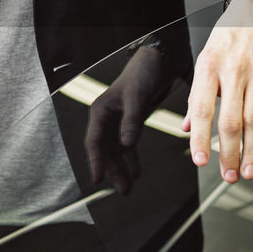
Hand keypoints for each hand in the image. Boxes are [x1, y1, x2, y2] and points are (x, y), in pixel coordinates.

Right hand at [85, 46, 173, 194]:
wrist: (158, 60)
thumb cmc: (143, 74)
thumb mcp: (137, 97)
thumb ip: (131, 121)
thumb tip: (126, 145)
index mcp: (100, 110)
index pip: (94, 141)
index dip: (96, 161)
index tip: (97, 180)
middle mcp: (106, 117)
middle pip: (104, 150)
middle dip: (112, 170)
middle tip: (123, 191)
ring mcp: (117, 120)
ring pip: (115, 150)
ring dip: (122, 168)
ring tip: (128, 187)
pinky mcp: (130, 122)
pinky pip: (127, 145)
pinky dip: (131, 158)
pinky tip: (137, 172)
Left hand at [183, 0, 252, 182]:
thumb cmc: (229, 35)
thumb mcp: (204, 58)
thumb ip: (197, 95)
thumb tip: (189, 126)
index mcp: (208, 67)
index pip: (203, 109)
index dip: (202, 138)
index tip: (200, 161)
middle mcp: (233, 71)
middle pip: (231, 120)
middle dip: (230, 153)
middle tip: (229, 176)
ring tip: (249, 171)